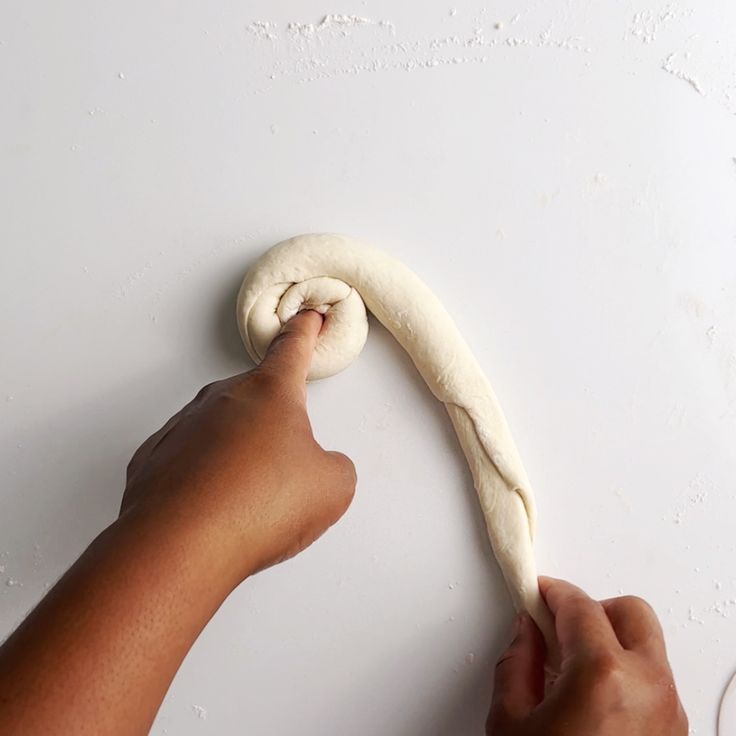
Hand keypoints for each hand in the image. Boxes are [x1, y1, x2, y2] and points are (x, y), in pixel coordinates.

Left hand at [121, 310, 356, 586]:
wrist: (182, 546)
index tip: (306, 318)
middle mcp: (222, 399)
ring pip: (220, 430)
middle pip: (255, 397)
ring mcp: (182, 427)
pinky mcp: (153, 459)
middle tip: (283, 465)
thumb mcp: (332, 487)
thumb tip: (318, 470)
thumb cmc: (258, 505)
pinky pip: (187, 459)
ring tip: (248, 500)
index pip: (292, 350)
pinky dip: (202, 477)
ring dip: (237, 454)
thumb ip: (334, 466)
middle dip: (272, 423)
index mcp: (270, 393)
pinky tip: (213, 507)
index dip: (304, 332)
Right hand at [487, 577, 687, 734]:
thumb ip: (517, 664)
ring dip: (613, 644)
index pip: (579, 606)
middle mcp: (647, 688)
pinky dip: (627, 676)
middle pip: (631, 613)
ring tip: (575, 668)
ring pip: (647, 648)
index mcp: (603, 676)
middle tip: (561, 627)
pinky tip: (593, 696)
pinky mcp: (674, 734)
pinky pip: (654, 683)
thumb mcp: (511, 723)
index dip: (552, 593)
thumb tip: (526, 634)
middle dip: (594, 610)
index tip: (537, 593)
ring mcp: (668, 714)